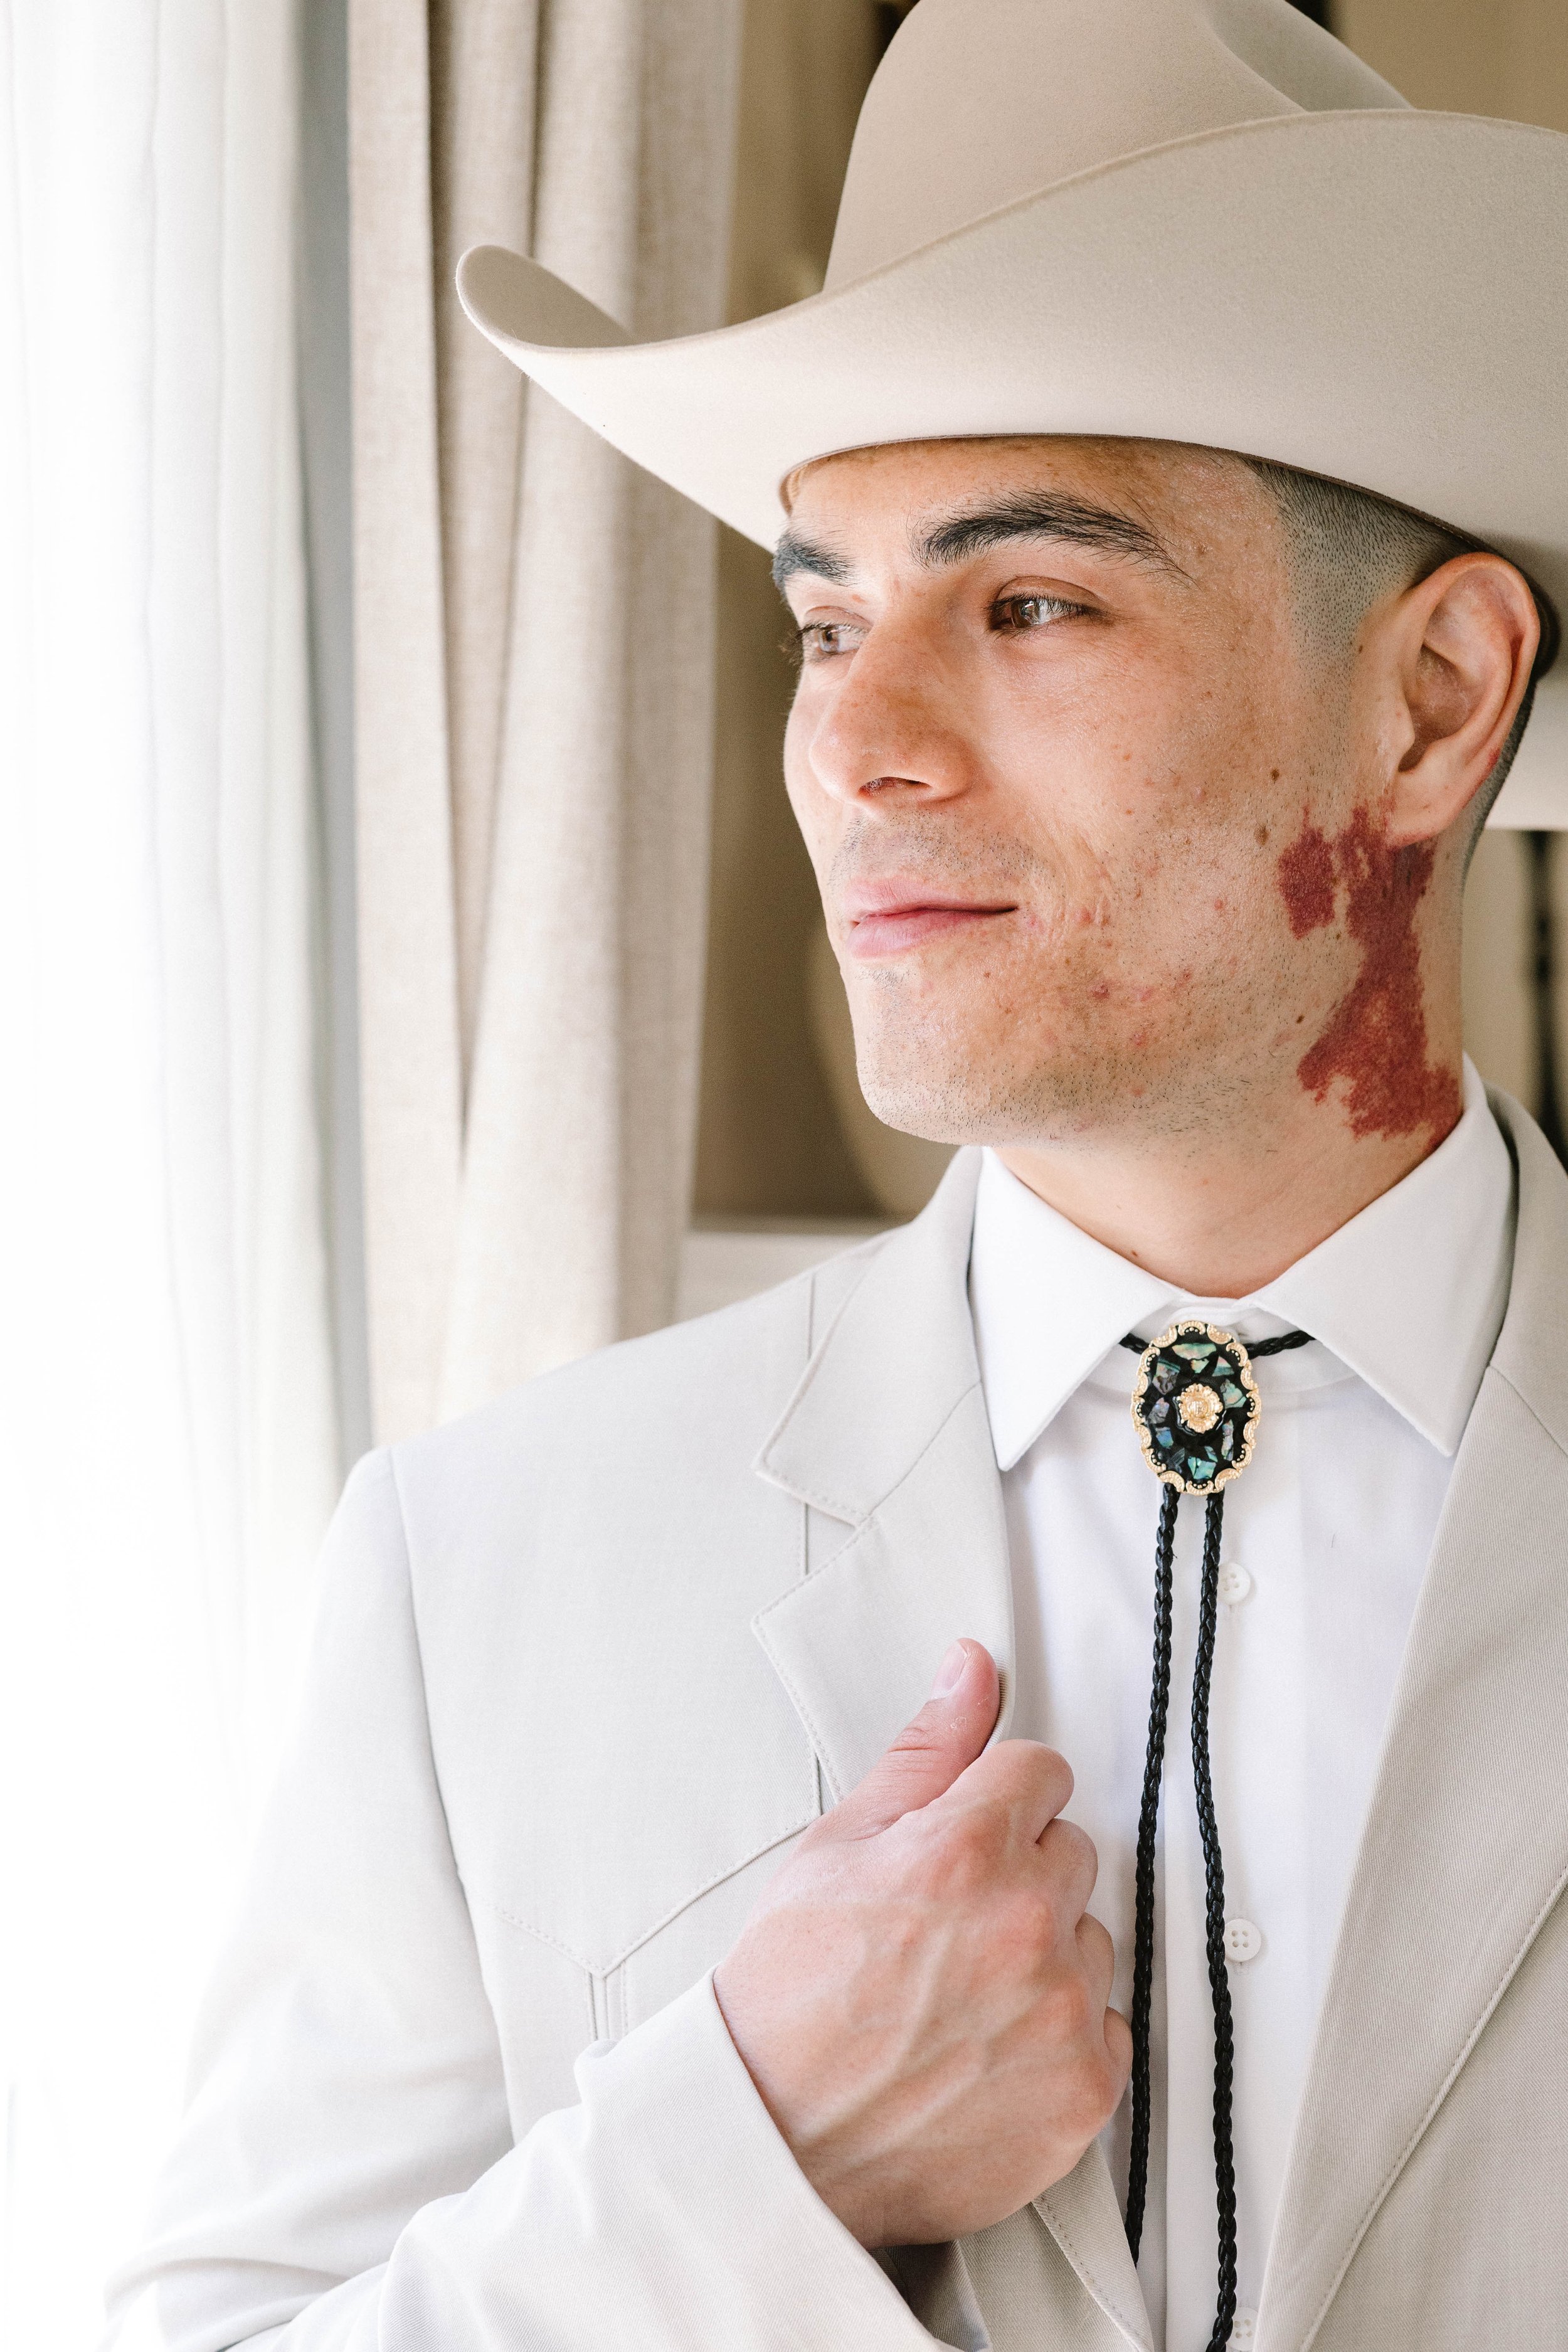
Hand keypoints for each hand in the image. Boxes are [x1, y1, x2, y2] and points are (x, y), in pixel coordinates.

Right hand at [713, 1639, 1129, 2247]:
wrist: (776, 2141)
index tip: (962, 1844)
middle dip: (1017, 1875)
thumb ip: (926, 1750)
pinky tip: (990, 2048)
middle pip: (1070, 1853)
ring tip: (959, 1996)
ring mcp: (1062, 2012)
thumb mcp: (838, 1846)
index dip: (994, 1804)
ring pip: (1090, 1939)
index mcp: (965, 1849)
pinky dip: (1061, 2036)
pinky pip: (1110, 2026)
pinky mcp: (1085, 2090)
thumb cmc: (790, 1998)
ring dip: (1044, 1956)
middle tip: (943, 1928)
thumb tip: (972, 1670)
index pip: (1041, 1771)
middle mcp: (1026, 1924)